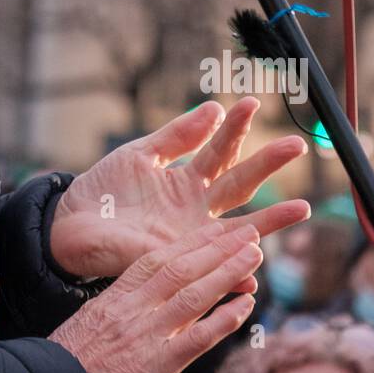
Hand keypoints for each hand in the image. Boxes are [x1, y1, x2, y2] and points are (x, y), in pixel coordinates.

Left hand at [49, 96, 309, 282]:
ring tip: (303, 208)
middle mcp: (196, 210)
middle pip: (240, 184)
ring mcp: (190, 237)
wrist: (71, 226)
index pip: (220, 151)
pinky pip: (210, 267)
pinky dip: (235, 269)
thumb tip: (213, 107)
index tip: (252, 102)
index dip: (235, 128)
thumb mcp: (141, 154)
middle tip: (296, 145)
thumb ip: (177, 136)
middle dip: (268, 166)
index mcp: (187, 181)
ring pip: (239, 228)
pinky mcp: (174, 261)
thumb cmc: (105, 191)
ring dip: (270, 221)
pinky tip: (255, 267)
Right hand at [49, 220, 263, 372]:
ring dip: (227, 273)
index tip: (217, 228)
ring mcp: (146, 336)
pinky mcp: (156, 368)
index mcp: (115, 296)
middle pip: (181, 269)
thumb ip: (122, 308)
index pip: (159, 258)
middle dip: (218, 248)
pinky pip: (196, 339)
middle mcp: (133, 309)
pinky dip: (224, 321)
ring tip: (254, 257)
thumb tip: (148, 297)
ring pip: (193, 295)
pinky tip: (245, 306)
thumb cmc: (69, 360)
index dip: (192, 241)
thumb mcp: (93, 322)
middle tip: (249, 233)